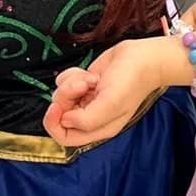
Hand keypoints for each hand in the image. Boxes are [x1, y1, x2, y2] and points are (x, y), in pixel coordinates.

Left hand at [44, 37, 167, 147]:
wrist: (141, 58)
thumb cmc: (131, 82)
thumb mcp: (111, 104)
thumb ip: (86, 119)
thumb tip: (64, 119)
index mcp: (97, 129)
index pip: (64, 137)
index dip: (54, 124)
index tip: (57, 107)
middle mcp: (89, 117)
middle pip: (60, 114)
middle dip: (66, 96)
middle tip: (83, 85)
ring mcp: (85, 100)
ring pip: (60, 95)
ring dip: (72, 83)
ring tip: (94, 79)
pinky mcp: (82, 84)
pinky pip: (63, 81)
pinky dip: (73, 74)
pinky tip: (92, 74)